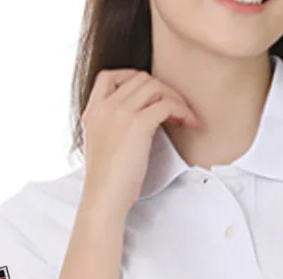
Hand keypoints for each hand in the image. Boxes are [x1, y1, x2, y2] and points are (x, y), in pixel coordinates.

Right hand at [80, 68, 201, 214]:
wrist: (104, 198)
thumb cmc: (108, 182)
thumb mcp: (102, 146)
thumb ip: (112, 127)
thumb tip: (138, 121)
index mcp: (93, 111)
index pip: (109, 76)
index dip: (133, 78)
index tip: (150, 94)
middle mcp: (105, 106)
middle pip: (140, 79)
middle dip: (162, 90)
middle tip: (175, 110)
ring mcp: (120, 112)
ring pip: (155, 87)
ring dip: (175, 99)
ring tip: (185, 118)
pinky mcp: (137, 124)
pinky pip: (167, 105)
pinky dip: (182, 111)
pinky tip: (189, 124)